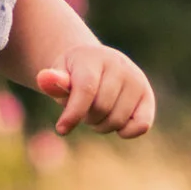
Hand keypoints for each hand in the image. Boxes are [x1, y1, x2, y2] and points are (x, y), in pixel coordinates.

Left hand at [36, 46, 155, 140]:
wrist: (96, 63)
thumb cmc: (73, 73)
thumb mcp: (59, 73)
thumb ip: (52, 80)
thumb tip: (44, 79)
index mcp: (94, 57)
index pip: (86, 89)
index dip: (73, 113)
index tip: (61, 129)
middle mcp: (119, 65)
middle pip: (101, 108)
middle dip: (86, 118)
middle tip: (82, 111)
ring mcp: (136, 79)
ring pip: (117, 120)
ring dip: (102, 126)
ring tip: (96, 113)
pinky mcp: (147, 96)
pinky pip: (141, 125)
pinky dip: (126, 132)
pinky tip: (117, 125)